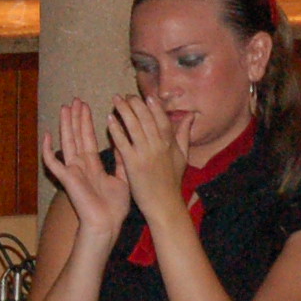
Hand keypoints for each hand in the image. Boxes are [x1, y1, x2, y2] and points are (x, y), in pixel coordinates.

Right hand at [38, 98, 129, 240]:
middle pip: (77, 136)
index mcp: (93, 165)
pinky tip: (46, 136)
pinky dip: (49, 151)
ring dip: (66, 125)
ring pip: (67, 142)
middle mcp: (80, 165)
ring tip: (65, 108)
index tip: (86, 106)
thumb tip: (122, 144)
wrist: (107, 224)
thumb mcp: (122, 179)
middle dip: (76, 118)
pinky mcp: (67, 179)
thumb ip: (120, 162)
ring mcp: (72, 170)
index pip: (88, 138)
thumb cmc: (114, 207)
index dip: (86, 122)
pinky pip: (53, 163)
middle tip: (75, 100)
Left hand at [106, 96, 189, 221]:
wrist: (165, 205)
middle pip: (147, 119)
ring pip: (135, 127)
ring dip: (125, 111)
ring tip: (117, 100)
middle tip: (126, 95)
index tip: (148, 96)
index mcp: (170, 144)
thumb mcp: (182, 157)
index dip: (155, 107)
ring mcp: (146, 154)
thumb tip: (190, 115)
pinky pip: (123, 142)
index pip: (163, 120)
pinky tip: (110, 119)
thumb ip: (184, 134)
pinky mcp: (133, 164)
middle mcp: (159, 146)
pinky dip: (117, 130)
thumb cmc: (172, 182)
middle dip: (137, 104)